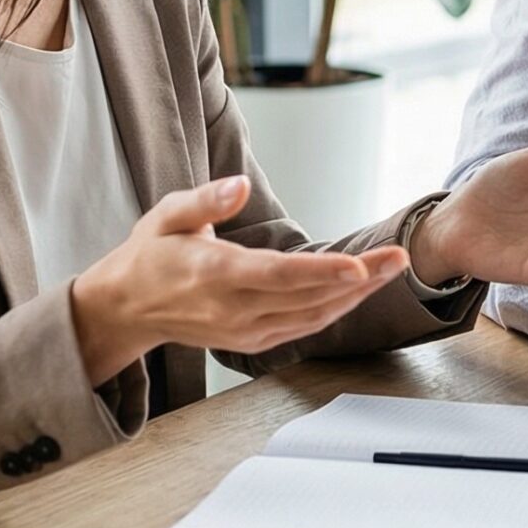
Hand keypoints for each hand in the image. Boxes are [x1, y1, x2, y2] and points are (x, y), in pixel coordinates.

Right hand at [70, 176, 407, 382]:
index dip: (320, 273)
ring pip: (311, 316)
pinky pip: (302, 328)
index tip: (358, 265)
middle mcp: (231, 308)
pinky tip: (359, 292)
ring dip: (355, 296)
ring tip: (391, 270)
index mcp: (211, 273)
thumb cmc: (150, 253)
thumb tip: (238, 186)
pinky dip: (334, 311)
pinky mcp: (252, 341)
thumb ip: (205, 200)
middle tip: (399, 257)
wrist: (127, 308)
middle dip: (359, 279)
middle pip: (306, 296)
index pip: (275, 275)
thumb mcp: (166, 214)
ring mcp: (243, 331)